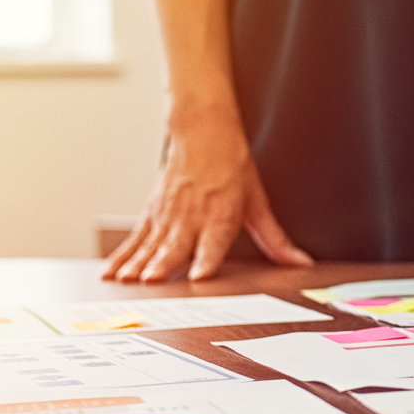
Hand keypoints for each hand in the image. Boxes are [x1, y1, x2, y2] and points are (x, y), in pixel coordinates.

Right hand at [103, 113, 311, 282]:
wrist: (202, 131)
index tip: (198, 275)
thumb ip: (275, 238)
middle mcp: (192, 216)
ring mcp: (168, 215)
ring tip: (127, 281)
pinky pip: (135, 239)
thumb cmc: (232, 165)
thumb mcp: (257, 201)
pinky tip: (112, 273)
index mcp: (221, 213)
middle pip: (177, 244)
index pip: (214, 241)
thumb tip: (301, 262)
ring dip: (138, 263)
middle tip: (152, 281)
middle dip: (163, 264)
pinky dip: (122, 256)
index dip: (207, 259)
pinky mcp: (152, 213)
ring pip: (151, 243)